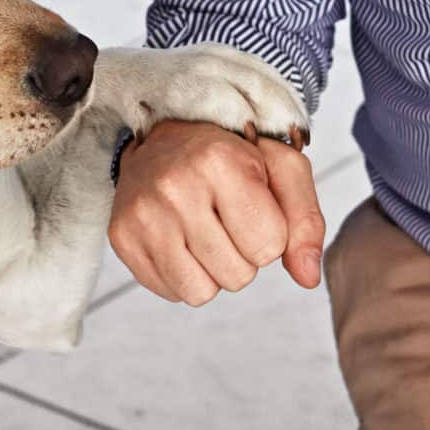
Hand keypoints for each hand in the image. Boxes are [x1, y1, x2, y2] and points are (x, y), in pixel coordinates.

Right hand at [110, 120, 324, 304]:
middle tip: (226, 218)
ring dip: (213, 271)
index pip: (269, 247)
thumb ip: (306, 222)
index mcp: (220, 162)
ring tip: (205, 232)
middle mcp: (175, 188)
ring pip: (201, 293)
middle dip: (242, 255)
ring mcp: (143, 215)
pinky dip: (184, 274)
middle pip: (238, 276)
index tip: (252, 206)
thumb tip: (308, 277)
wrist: (165, 136)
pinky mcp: (121, 238)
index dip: (270, 234)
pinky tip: (181, 239)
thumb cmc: (231, 156)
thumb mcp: (282, 169)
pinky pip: (171, 292)